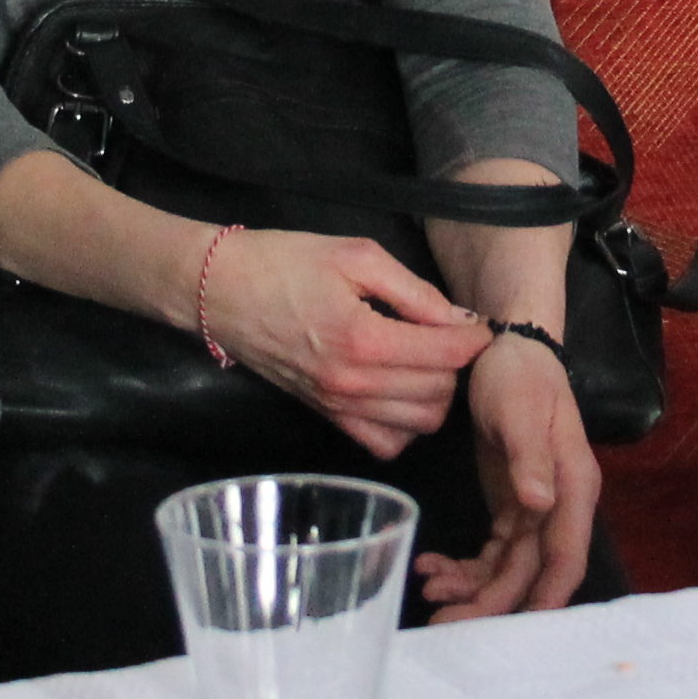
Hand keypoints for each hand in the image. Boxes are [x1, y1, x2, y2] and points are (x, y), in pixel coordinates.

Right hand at [202, 231, 488, 459]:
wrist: (219, 290)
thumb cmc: (284, 261)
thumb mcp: (355, 255)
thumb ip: (413, 291)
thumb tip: (460, 319)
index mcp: (363, 338)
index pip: (446, 354)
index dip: (475, 338)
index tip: (478, 322)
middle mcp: (352, 383)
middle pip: (439, 394)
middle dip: (456, 365)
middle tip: (449, 336)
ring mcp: (338, 407)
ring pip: (419, 425)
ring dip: (435, 394)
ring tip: (428, 361)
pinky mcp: (326, 417)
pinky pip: (384, 443)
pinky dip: (404, 424)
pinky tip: (401, 391)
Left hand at [414, 331, 599, 620]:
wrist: (508, 348)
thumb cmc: (521, 376)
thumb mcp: (521, 410)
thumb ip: (531, 458)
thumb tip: (541, 504)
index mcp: (573, 487)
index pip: (566, 556)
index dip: (545, 597)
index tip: (516, 630)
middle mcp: (559, 507)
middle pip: (531, 573)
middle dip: (491, 604)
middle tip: (446, 626)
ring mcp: (534, 510)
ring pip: (507, 570)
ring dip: (471, 589)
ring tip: (428, 591)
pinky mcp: (510, 508)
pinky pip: (491, 553)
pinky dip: (463, 567)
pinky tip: (431, 567)